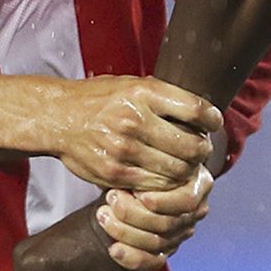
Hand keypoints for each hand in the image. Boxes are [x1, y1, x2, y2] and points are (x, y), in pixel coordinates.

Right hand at [42, 76, 220, 191]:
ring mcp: (124, 150)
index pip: (195, 110)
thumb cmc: (98, 99)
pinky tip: (163, 175)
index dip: (213, 120)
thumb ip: (163, 97)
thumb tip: (202, 113)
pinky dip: (165, 184)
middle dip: (203, 150)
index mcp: (143, 92)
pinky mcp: (114, 174)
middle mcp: (134, 120)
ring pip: (177, 171)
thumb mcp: (131, 84)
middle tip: (200, 149)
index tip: (215, 123)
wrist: (56, 117)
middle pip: (191, 146)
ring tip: (183, 163)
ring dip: (186, 170)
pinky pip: (155, 186)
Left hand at [98, 166, 214, 270]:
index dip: (162, 200)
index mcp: (199, 183)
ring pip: (158, 242)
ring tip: (103, 215)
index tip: (136, 193)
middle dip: (134, 213)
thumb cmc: (140, 162)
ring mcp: (182, 232)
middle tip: (110, 199)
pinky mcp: (167, 251)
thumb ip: (147, 164)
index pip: (187, 200)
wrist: (129, 184)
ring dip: (125, 231)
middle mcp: (196, 210)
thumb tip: (134, 167)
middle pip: (168, 222)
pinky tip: (114, 249)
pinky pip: (153, 262)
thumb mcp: (146, 157)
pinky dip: (132, 258)